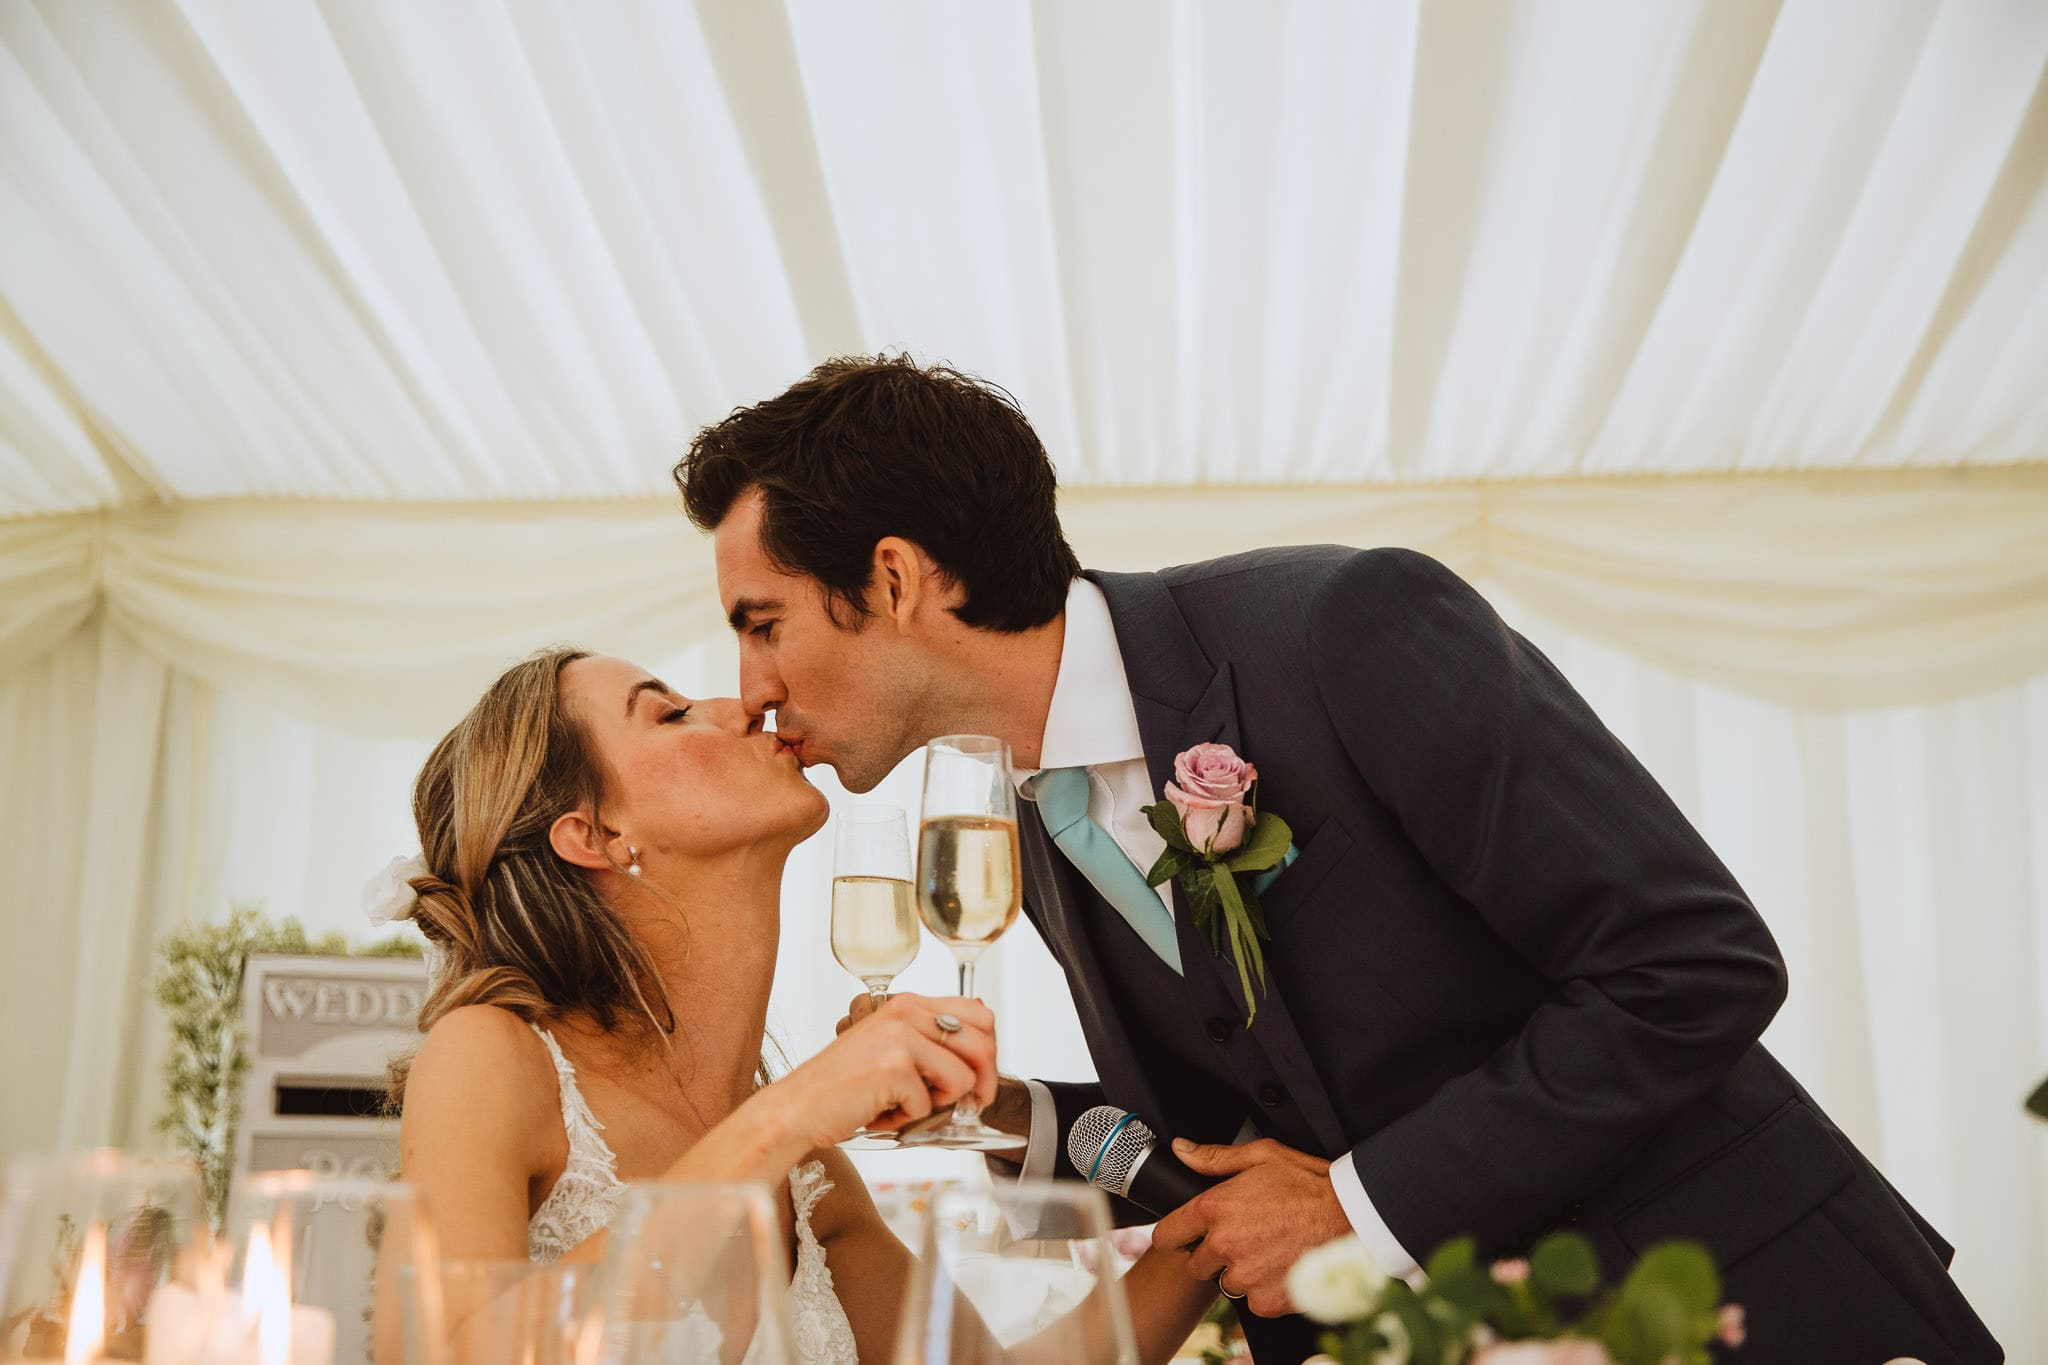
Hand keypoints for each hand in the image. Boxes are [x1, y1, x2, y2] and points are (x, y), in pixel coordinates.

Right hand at [780, 993, 996, 1148]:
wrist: (797, 1108)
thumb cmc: (843, 1086)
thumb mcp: (889, 1048)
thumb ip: (928, 1040)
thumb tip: (982, 1045)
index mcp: (908, 1004)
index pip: (980, 1014)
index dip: (988, 1051)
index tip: (978, 1080)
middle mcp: (906, 1012)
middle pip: (983, 1044)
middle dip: (982, 1084)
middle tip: (965, 1106)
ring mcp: (900, 1038)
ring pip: (963, 1079)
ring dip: (939, 1104)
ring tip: (903, 1106)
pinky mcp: (894, 1067)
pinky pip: (930, 1105)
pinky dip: (907, 1120)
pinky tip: (879, 1113)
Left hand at [1149, 1137, 1352, 1317]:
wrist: (1354, 1219)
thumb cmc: (1310, 1185)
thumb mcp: (1262, 1156)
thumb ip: (1215, 1157)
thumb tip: (1181, 1150)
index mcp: (1216, 1209)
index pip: (1167, 1234)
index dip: (1174, 1234)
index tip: (1183, 1236)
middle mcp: (1224, 1245)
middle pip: (1196, 1264)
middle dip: (1214, 1254)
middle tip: (1246, 1237)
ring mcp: (1244, 1277)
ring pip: (1227, 1283)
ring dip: (1242, 1272)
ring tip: (1271, 1251)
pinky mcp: (1265, 1302)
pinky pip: (1253, 1301)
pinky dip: (1265, 1290)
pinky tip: (1284, 1267)